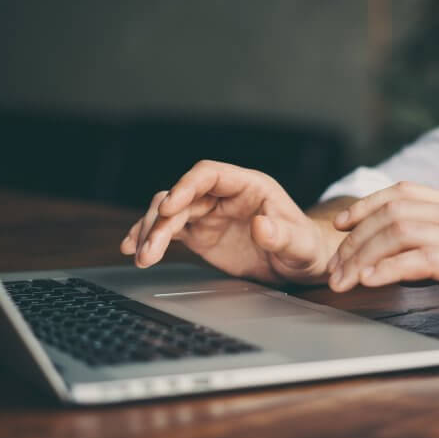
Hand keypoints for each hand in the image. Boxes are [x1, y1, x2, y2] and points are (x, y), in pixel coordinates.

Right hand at [120, 160, 335, 283]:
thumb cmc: (305, 246)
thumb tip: (261, 226)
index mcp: (247, 185)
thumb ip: (283, 235)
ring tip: (140, 257)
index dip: (185, 186)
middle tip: (150, 248)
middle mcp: (223, 196)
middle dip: (161, 220)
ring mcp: (209, 214)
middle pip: (181, 196)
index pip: (209, 174)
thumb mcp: (300, 244)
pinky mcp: (200, 234)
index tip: (169, 206)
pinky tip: (133, 248)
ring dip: (150, 231)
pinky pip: (170, 230)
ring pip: (169, 213)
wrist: (299, 264)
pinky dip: (150, 237)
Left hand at [327, 181, 438, 296]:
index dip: (364, 205)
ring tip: (343, 280)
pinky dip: (389, 269)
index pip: (403, 192)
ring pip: (400, 233)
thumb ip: (429, 244)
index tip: (339, 223)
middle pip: (393, 213)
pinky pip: (422, 260)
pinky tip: (368, 280)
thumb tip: (382, 257)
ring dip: (362, 258)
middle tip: (334, 266)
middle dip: (355, 239)